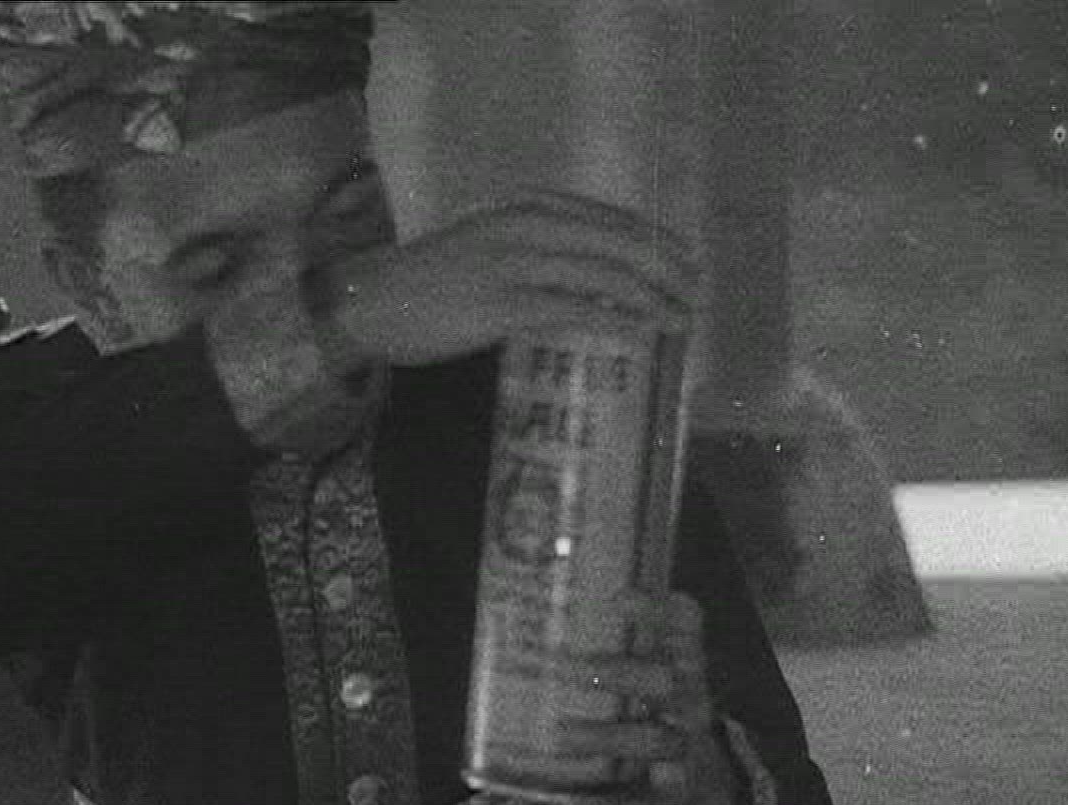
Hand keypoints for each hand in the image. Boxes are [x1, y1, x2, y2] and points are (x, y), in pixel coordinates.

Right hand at [310, 189, 699, 364]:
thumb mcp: (490, 249)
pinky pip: (574, 310)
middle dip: (668, 269)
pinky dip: (615, 321)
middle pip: (619, 243)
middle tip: (697, 296)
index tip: (689, 263)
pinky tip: (644, 333)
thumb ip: (537, 253)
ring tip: (682, 320)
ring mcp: (515, 263)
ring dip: (653, 298)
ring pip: (604, 275)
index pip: (611, 219)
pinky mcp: (502, 304)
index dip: (657, 241)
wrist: (370, 300)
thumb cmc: (430, 284)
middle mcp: (526, 226)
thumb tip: (591, 281)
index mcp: (527, 208)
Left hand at [544, 593, 744, 804]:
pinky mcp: (674, 801)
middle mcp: (692, 707)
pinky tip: (574, 803)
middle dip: (620, 672)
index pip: (685, 630)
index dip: (658, 611)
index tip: (618, 596)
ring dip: (605, 735)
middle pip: (669, 683)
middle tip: (567, 666)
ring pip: (654, 740)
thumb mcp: (657, 681)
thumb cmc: (665, 719)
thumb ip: (624, 649)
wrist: (710, 789)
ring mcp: (687, 754)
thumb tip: (546, 610)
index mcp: (687, 670)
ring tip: (560, 734)